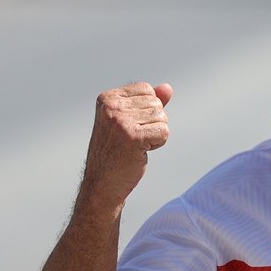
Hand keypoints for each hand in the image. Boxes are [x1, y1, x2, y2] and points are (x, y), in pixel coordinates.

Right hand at [79, 82, 172, 206]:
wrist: (103, 183)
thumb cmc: (116, 152)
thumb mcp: (128, 121)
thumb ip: (147, 102)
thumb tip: (168, 88)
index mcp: (107, 98)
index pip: (146, 89)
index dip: (147, 110)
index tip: (130, 127)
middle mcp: (111, 106)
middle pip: (156, 103)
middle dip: (152, 123)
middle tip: (133, 139)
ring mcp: (121, 121)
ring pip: (162, 117)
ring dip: (155, 134)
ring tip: (136, 146)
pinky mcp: (133, 137)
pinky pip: (164, 132)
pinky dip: (158, 143)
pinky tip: (141, 151)